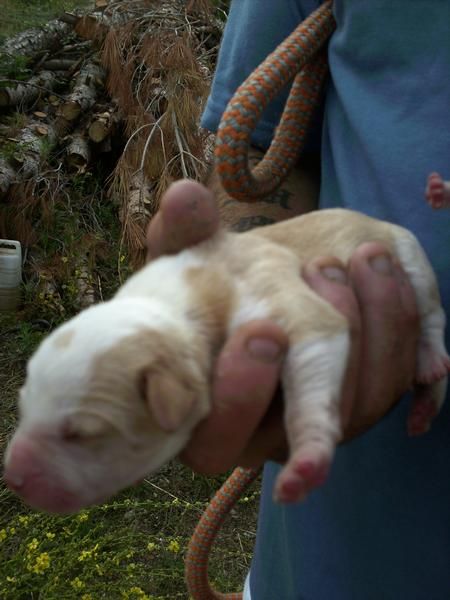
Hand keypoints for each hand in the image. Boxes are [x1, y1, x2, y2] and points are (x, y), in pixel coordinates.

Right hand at [146, 180, 418, 473]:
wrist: (251, 300)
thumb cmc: (209, 288)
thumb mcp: (184, 258)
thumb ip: (178, 234)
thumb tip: (184, 196)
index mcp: (207, 417)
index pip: (218, 438)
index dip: (241, 393)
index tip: (263, 331)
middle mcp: (266, 439)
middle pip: (305, 425)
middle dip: (324, 345)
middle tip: (319, 265)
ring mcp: (321, 427)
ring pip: (366, 404)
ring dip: (378, 327)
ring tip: (364, 253)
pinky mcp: (363, 404)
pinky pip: (400, 386)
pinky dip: (413, 339)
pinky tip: (393, 276)